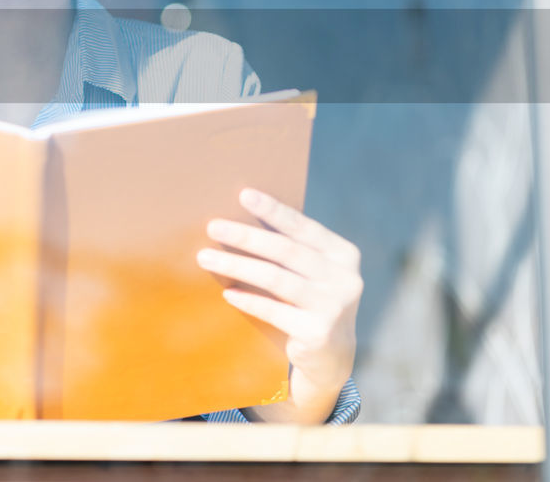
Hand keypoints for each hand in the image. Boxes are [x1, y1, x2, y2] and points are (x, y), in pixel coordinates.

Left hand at [196, 187, 361, 422]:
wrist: (331, 355)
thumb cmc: (310, 300)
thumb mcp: (311, 272)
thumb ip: (291, 249)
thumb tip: (240, 217)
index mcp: (344, 254)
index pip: (304, 227)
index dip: (273, 210)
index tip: (243, 194)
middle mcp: (345, 278)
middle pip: (286, 251)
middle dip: (245, 236)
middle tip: (212, 226)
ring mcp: (334, 307)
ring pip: (276, 279)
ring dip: (236, 265)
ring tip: (205, 257)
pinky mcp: (318, 333)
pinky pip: (273, 311)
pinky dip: (248, 299)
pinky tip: (226, 292)